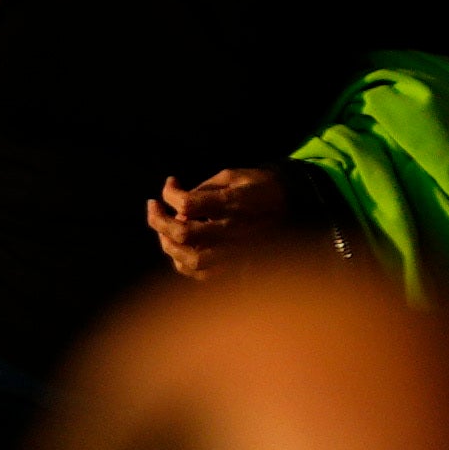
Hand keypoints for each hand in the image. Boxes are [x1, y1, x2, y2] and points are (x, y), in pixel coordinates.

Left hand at [151, 162, 334, 273]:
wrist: (295, 208)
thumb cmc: (259, 187)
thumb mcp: (234, 175)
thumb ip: (203, 190)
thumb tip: (177, 207)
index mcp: (235, 203)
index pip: (189, 203)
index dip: (170, 194)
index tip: (170, 184)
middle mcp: (234, 231)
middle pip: (184, 234)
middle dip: (159, 220)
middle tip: (153, 206)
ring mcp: (236, 252)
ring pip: (190, 260)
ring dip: (167, 244)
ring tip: (163, 229)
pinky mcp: (237, 267)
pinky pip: (201, 274)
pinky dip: (182, 262)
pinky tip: (178, 247)